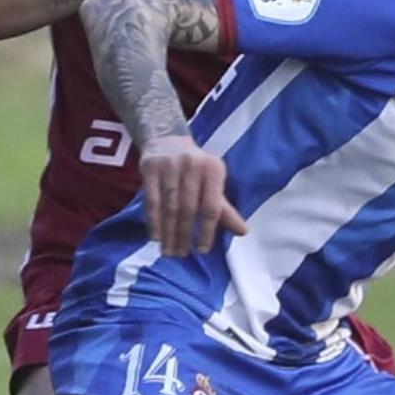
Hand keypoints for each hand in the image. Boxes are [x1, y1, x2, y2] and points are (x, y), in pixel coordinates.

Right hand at [140, 136, 247, 256]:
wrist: (167, 139)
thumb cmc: (195, 168)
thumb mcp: (212, 183)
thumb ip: (224, 209)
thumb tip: (243, 232)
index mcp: (213, 169)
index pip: (211, 207)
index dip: (207, 230)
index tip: (202, 250)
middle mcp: (193, 165)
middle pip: (189, 208)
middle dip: (184, 235)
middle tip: (181, 254)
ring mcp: (170, 165)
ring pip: (170, 206)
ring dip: (169, 232)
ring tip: (168, 251)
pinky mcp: (151, 167)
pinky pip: (152, 200)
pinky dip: (153, 220)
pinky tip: (155, 237)